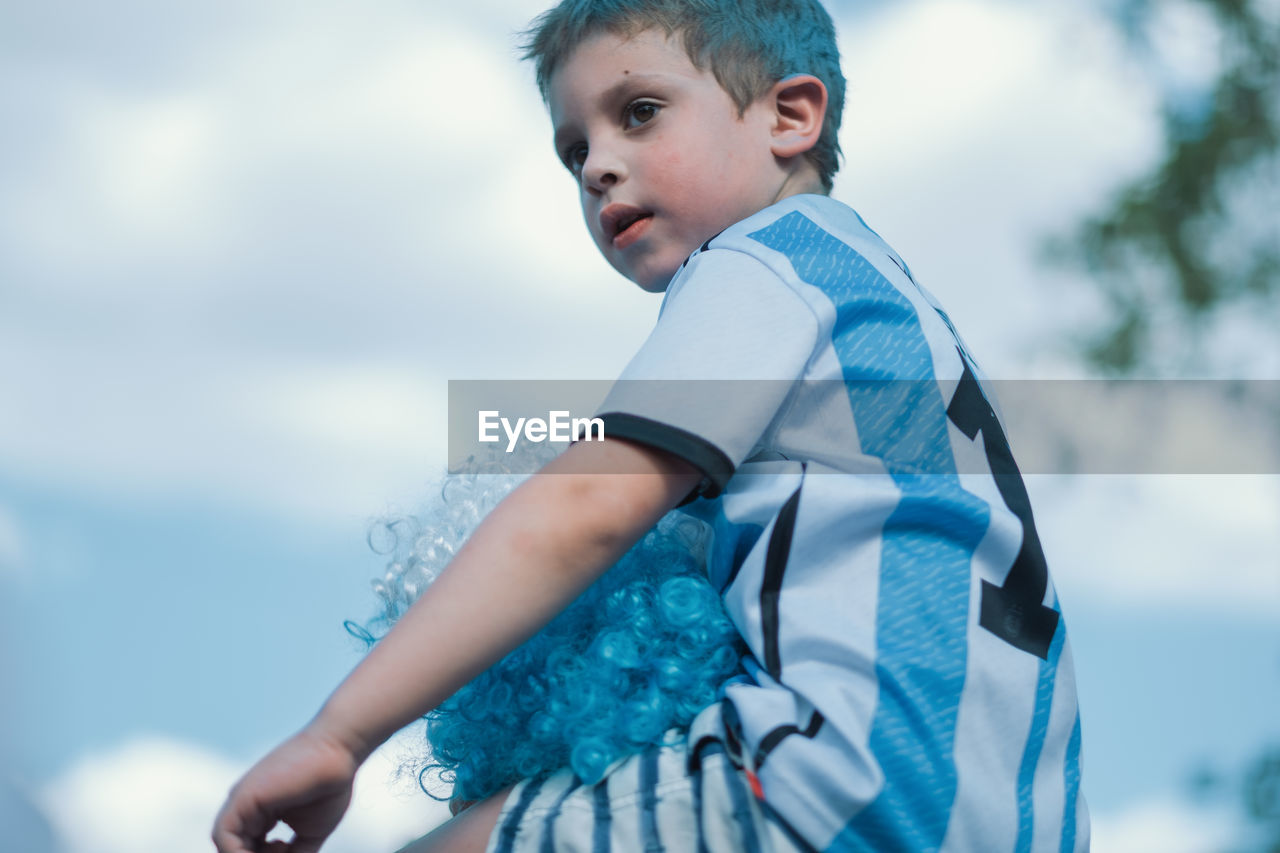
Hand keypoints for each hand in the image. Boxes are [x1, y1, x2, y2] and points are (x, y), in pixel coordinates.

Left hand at [211, 725, 359, 852]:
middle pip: (236, 849)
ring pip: (226, 847)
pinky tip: (274, 851)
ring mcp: (241, 802)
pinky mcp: (242, 798)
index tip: (290, 852)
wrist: (340, 750)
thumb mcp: (310, 832)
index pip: (247, 850)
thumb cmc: (331, 785)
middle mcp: (245, 808)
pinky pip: (224, 837)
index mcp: (258, 814)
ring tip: (284, 852)